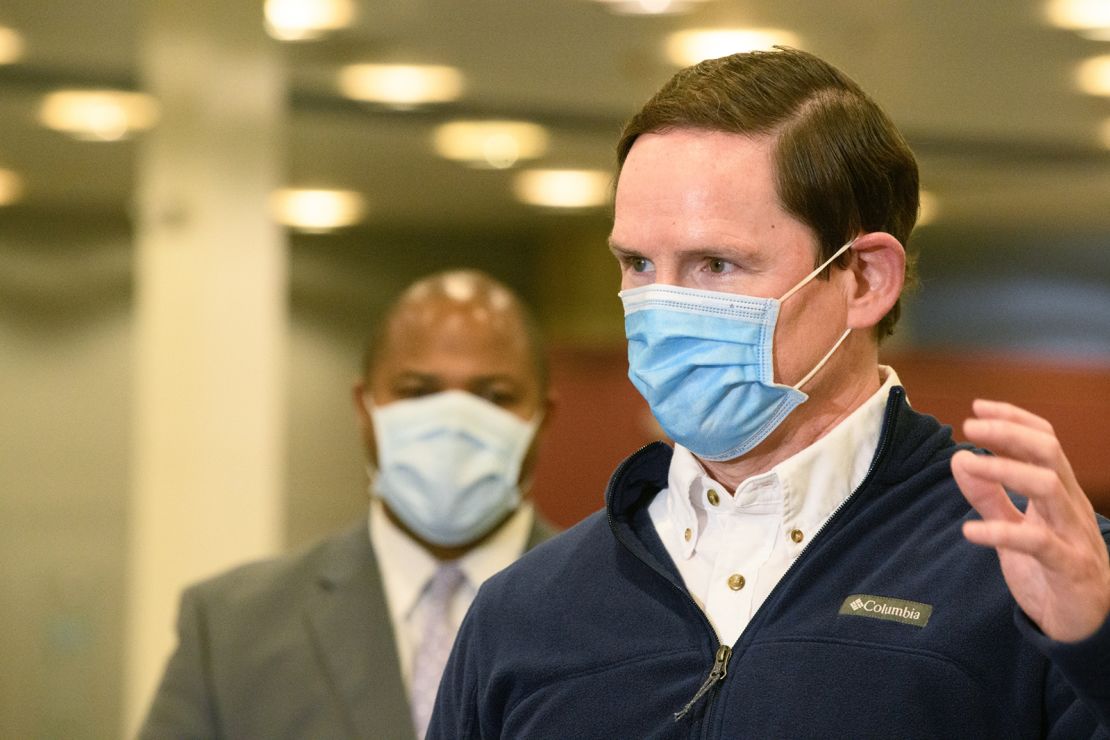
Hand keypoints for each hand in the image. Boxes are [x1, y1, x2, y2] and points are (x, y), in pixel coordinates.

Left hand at [951, 399, 1109, 642]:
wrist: (1084, 627)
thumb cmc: (1049, 571)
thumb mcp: (1012, 528)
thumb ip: (989, 497)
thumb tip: (959, 459)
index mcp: (1061, 491)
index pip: (1045, 440)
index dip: (1014, 419)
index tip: (977, 408)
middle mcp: (1071, 506)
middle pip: (1049, 453)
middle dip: (1009, 433)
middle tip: (968, 427)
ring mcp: (1074, 535)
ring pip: (1048, 487)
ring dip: (1005, 470)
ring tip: (966, 462)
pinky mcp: (1070, 568)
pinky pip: (1037, 543)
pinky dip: (1001, 532)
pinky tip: (969, 531)